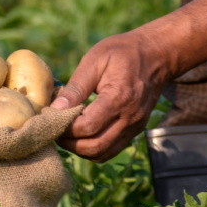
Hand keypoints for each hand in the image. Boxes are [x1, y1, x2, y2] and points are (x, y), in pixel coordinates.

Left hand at [52, 30, 171, 161]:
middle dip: (68, 143)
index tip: (49, 116)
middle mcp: (129, 118)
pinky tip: (81, 134)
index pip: (86, 127)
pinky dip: (93, 149)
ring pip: (102, 153)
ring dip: (79, 149)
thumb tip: (55, 109)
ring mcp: (135, 126)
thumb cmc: (122, 52)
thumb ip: (75, 87)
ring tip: (66, 133)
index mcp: (118, 98)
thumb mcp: (95, 61)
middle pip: (93, 146)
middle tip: (54, 128)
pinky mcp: (136, 130)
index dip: (64, 127)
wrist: (157, 54)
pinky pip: (111, 150)